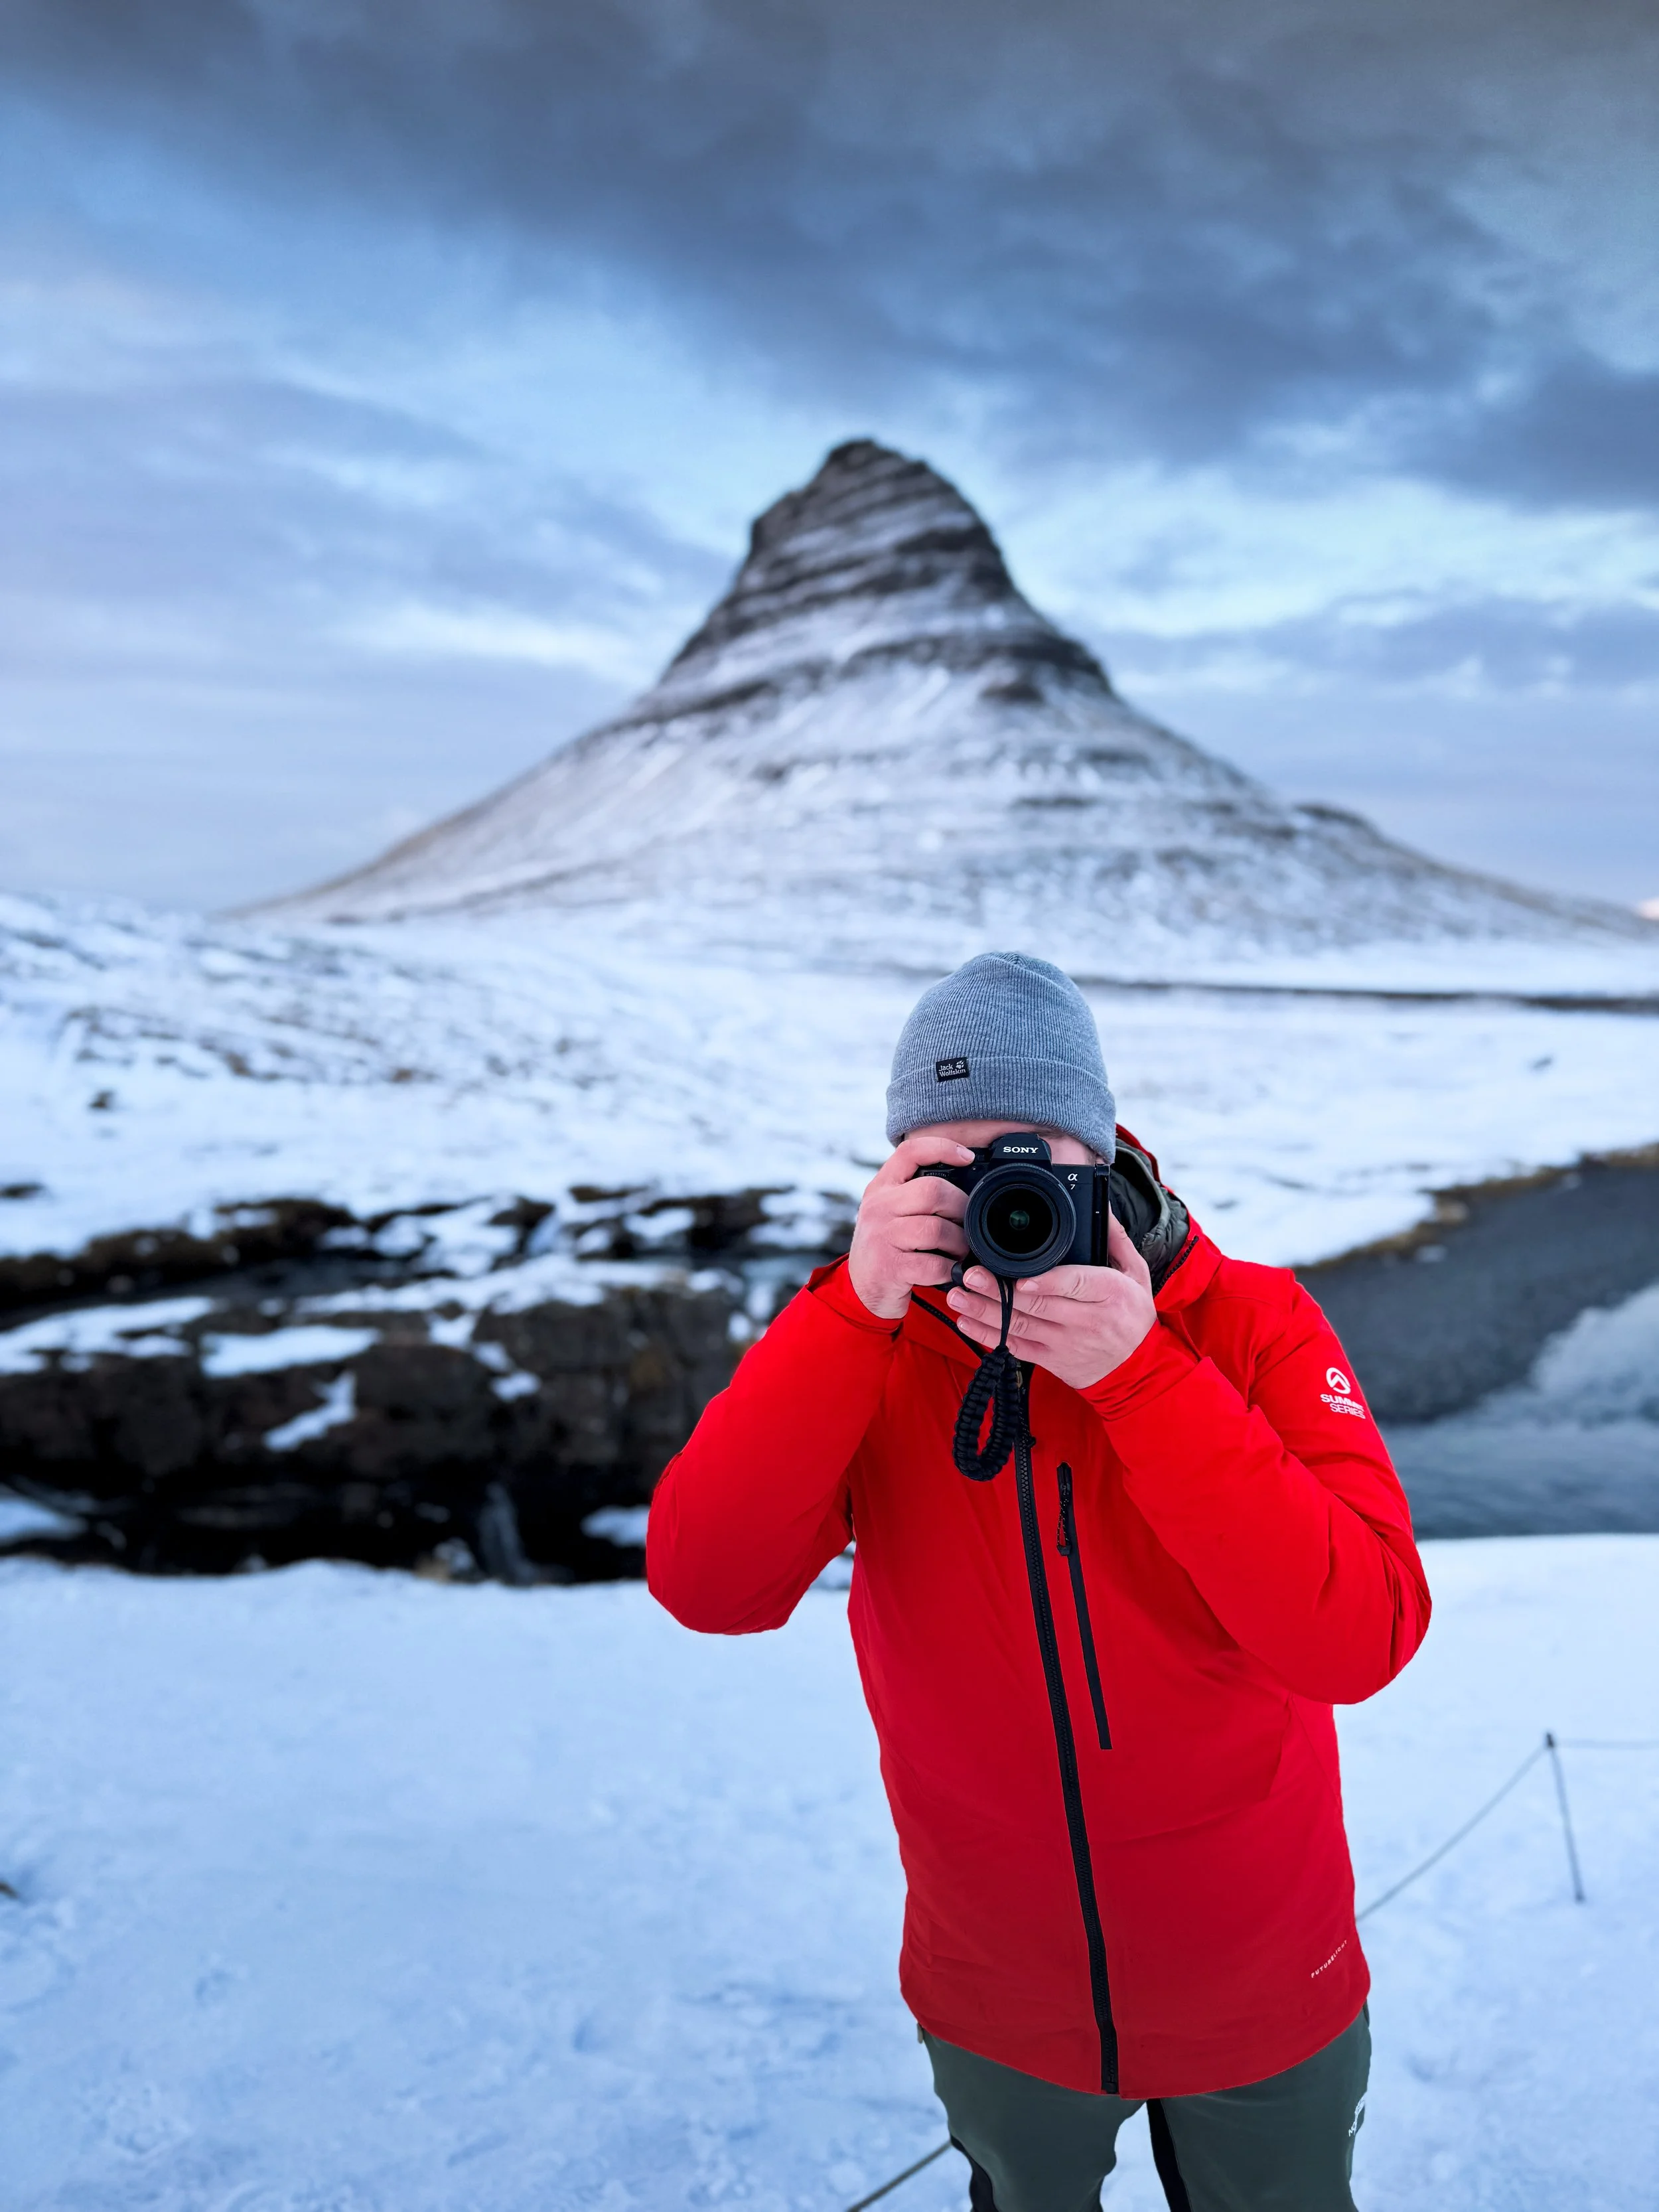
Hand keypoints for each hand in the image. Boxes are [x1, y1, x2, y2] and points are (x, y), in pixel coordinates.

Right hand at [847, 1134, 973, 1319]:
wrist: (862, 1289)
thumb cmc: (887, 1246)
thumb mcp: (891, 1211)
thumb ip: (916, 1193)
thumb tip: (966, 1184)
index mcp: (881, 1188)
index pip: (910, 1152)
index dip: (943, 1147)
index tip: (967, 1156)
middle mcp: (878, 1207)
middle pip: (933, 1191)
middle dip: (960, 1208)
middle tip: (966, 1223)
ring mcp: (881, 1237)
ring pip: (937, 1229)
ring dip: (958, 1244)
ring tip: (959, 1251)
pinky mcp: (889, 1268)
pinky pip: (934, 1264)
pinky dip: (949, 1269)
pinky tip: (947, 1271)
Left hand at [946, 1210, 1156, 1389]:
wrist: (1137, 1369)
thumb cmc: (1133, 1315)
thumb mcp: (1136, 1273)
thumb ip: (1115, 1238)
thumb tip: (1099, 1205)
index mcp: (1109, 1292)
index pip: (1074, 1284)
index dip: (1044, 1282)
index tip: (1018, 1278)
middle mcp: (1086, 1320)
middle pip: (1038, 1304)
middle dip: (999, 1290)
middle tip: (971, 1275)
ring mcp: (1066, 1343)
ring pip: (1020, 1325)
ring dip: (985, 1311)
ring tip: (959, 1296)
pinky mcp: (1051, 1359)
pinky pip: (1016, 1347)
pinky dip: (989, 1335)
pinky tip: (967, 1322)